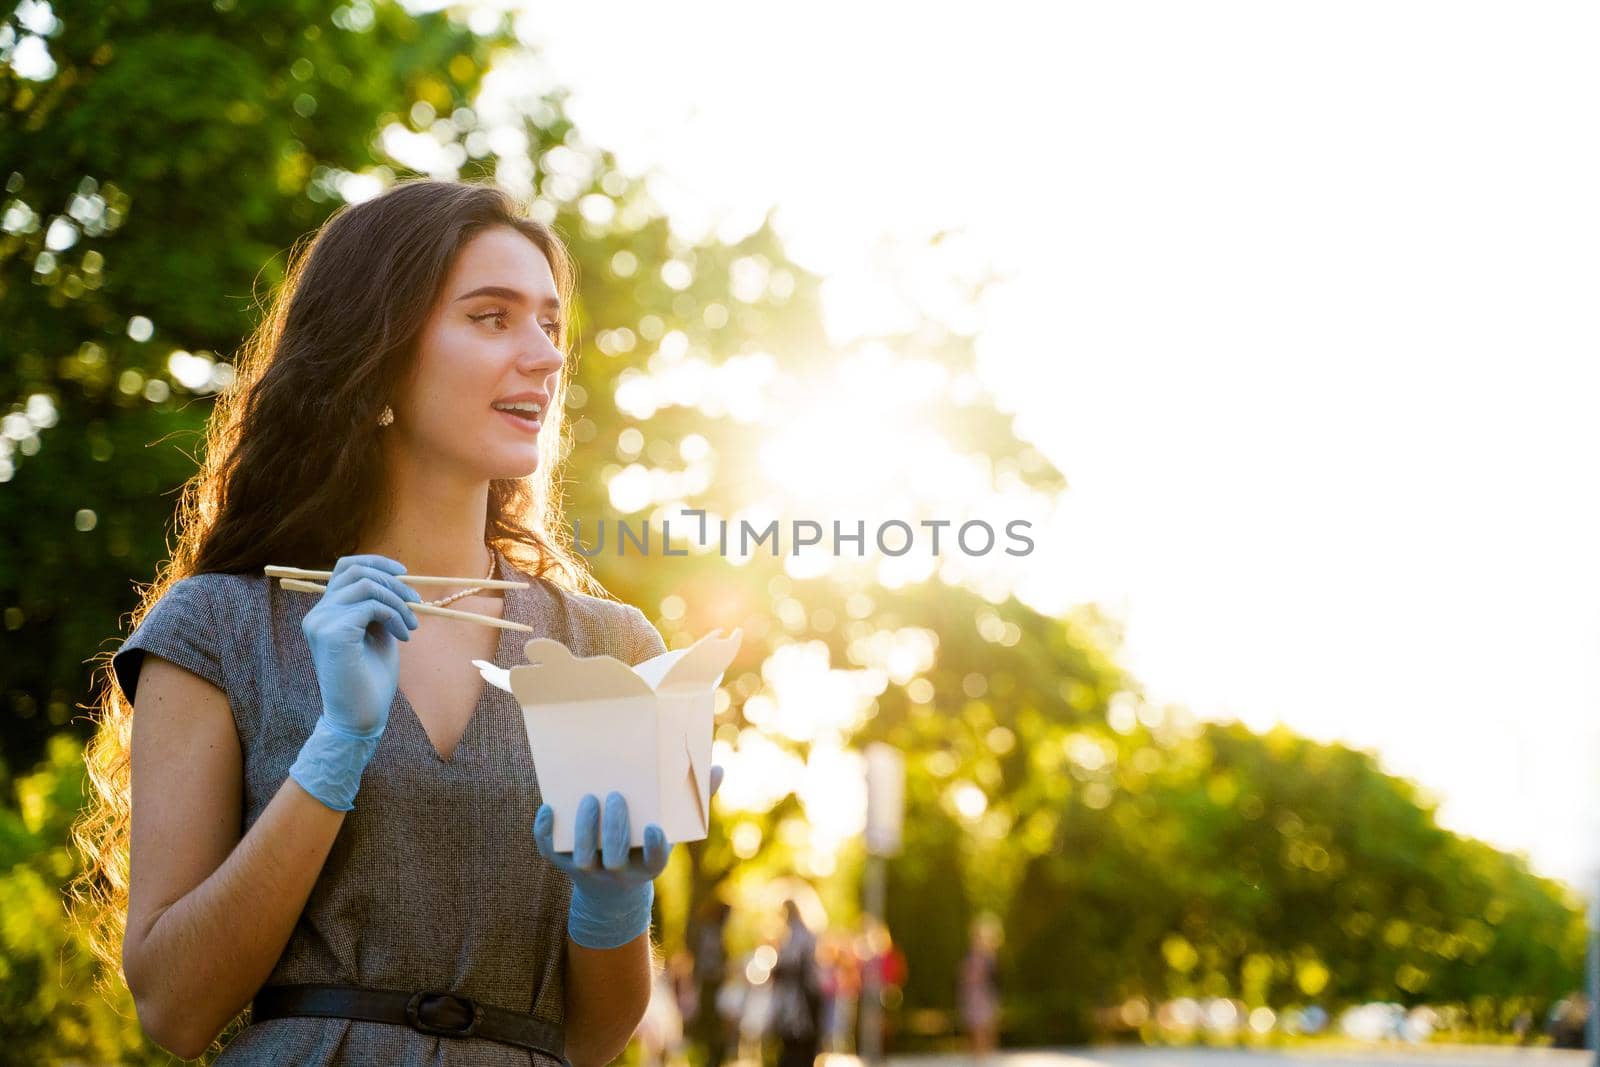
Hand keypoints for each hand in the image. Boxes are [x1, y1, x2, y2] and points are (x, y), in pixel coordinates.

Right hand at [300, 554, 420, 736]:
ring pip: (366, 585)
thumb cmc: (370, 679)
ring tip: (411, 625)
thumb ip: (377, 606)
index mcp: (325, 612)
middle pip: (357, 571)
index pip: (345, 567)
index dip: (376, 562)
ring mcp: (320, 622)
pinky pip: (371, 605)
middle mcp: (317, 614)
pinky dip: (394, 615)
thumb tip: (396, 579)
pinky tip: (403, 636)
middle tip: (417, 606)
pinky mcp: (332, 633)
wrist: (360, 716)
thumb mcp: (376, 632)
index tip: (404, 573)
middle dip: (395, 584)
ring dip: (398, 601)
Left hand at [533, 765, 724, 949]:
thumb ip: (694, 801)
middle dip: (613, 830)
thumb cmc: (645, 845)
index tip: (655, 827)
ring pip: (582, 858)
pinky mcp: (565, 866)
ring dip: (583, 830)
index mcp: (648, 865)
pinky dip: (545, 833)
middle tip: (615, 797)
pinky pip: (551, 854)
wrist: (610, 889)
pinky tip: (547, 809)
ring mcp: (591, 872)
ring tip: (588, 799)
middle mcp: (619, 872)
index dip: (654, 848)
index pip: (655, 862)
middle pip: (614, 858)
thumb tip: (718, 769)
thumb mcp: (672, 829)